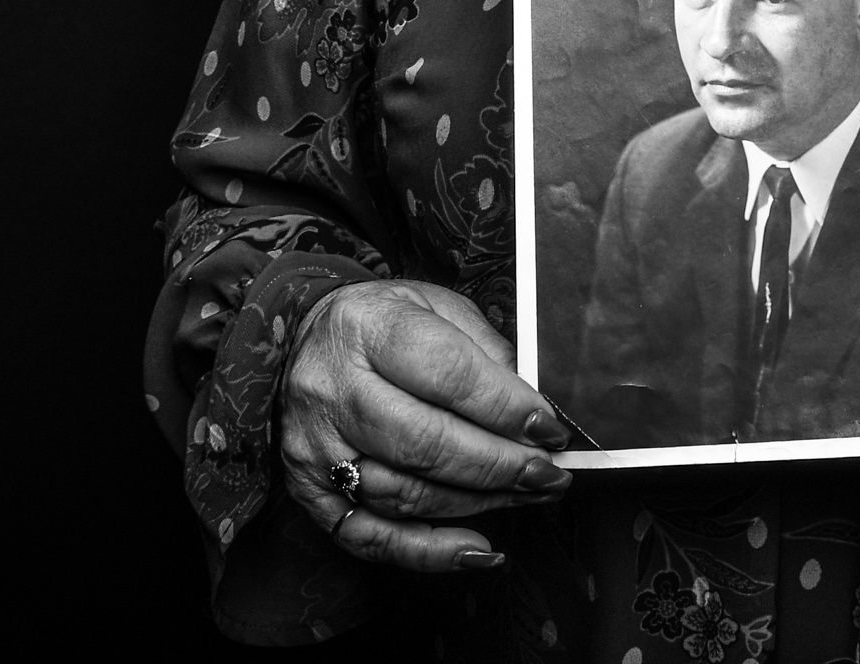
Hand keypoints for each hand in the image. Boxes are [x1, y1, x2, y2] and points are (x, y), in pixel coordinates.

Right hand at [278, 279, 571, 572]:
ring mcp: (315, 446)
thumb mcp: (438, 307)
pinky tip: (477, 549)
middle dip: (500, 465)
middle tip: (549, 474)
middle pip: (425, 443)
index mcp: (368, 326)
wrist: (309, 339)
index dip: (507, 409)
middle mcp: (332, 388)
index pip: (447, 374)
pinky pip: (370, 537)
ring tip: (527, 496)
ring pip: (405, 494)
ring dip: (478, 503)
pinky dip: (428, 552)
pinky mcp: (308, 492)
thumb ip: (487, 354)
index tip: (551, 430)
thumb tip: (536, 414)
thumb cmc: (386, 323)